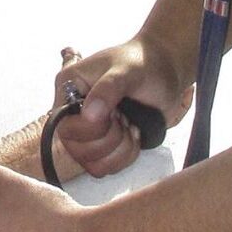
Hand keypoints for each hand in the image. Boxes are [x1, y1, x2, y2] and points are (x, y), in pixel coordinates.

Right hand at [56, 39, 193, 177]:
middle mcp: (73, 111)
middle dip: (109, 139)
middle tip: (124, 118)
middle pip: (75, 150)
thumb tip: (89, 116)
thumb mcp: (128, 71)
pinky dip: (126, 156)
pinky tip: (134, 133)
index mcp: (68, 87)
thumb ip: (108, 89)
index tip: (115, 111)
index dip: (92, 129)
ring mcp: (88, 130)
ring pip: (92, 164)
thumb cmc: (145, 63)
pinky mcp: (104, 144)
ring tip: (130, 125)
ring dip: (119, 149)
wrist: (167, 69)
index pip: (64, 127)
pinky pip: (106, 168)